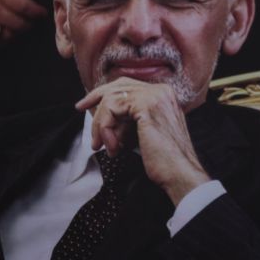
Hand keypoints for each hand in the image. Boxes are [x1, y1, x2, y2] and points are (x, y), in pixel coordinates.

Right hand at [0, 0, 48, 46]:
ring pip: (6, 34)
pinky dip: (2, 39)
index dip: (36, 12)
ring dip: (16, 32)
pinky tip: (6, 32)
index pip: (24, 6)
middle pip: (17, 23)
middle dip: (29, 23)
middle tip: (32, 20)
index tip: (41, 12)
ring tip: (20, 26)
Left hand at [76, 79, 212, 205]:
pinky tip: (112, 146)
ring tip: (104, 145)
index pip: (126, 86)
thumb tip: (105, 119)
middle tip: (80, 109)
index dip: (103, 94)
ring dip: (101, 124)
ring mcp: (155, 96)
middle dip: (95, 99)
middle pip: (117, 86)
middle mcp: (161, 91)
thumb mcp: (142, 133)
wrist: (179, 173)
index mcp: (163, 95)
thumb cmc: (162, 160)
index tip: (85, 105)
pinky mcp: (146, 105)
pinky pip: (112, 108)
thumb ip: (128, 121)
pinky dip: (105, 127)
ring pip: (111, 99)